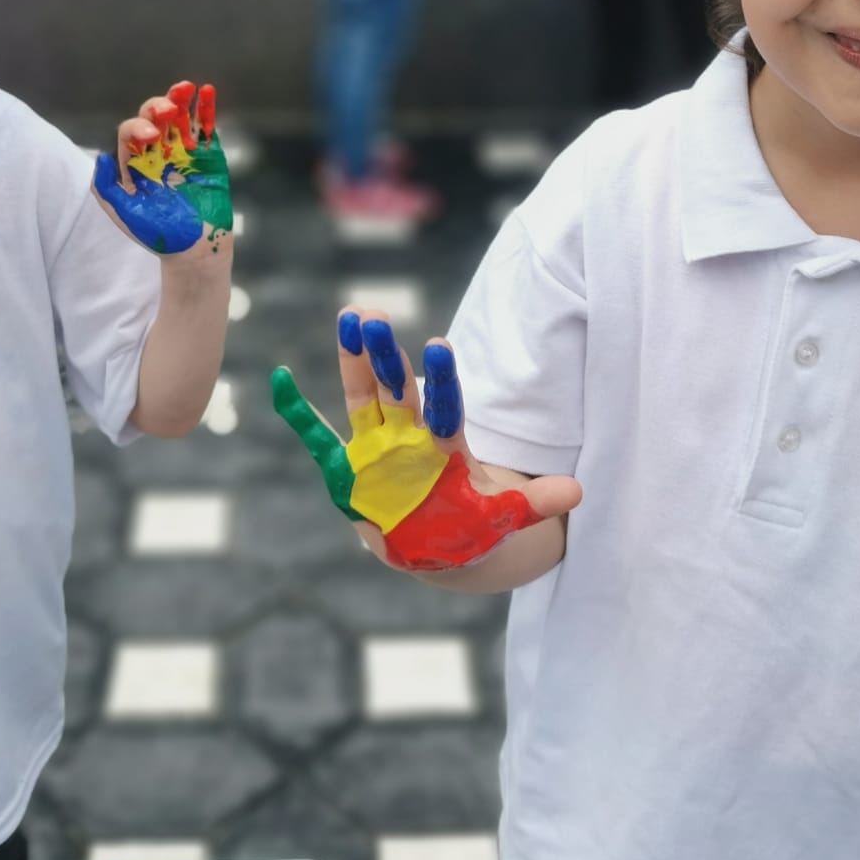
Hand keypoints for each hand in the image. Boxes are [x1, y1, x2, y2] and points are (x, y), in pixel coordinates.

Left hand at [92, 81, 230, 257]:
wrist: (194, 250)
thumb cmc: (157, 234)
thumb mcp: (124, 213)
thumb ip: (106, 188)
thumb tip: (101, 157)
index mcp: (134, 162)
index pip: (130, 133)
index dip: (137, 128)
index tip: (150, 137)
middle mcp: (157, 151)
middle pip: (154, 118)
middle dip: (158, 109)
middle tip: (166, 111)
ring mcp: (184, 151)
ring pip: (179, 117)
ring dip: (180, 100)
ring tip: (185, 87)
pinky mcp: (209, 155)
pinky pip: (206, 127)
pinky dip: (206, 109)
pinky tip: (206, 92)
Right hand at [271, 308, 581, 571]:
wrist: (440, 545)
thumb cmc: (471, 527)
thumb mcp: (503, 518)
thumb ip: (534, 503)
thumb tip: (578, 492)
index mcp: (443, 448)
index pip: (443, 407)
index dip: (442, 379)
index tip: (442, 345)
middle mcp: (407, 438)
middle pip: (396, 390)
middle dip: (386, 355)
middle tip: (374, 314)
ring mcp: (375, 449)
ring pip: (361, 398)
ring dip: (353, 362)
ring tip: (349, 317)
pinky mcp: (347, 469)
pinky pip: (316, 437)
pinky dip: (296, 412)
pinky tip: (281, 379)